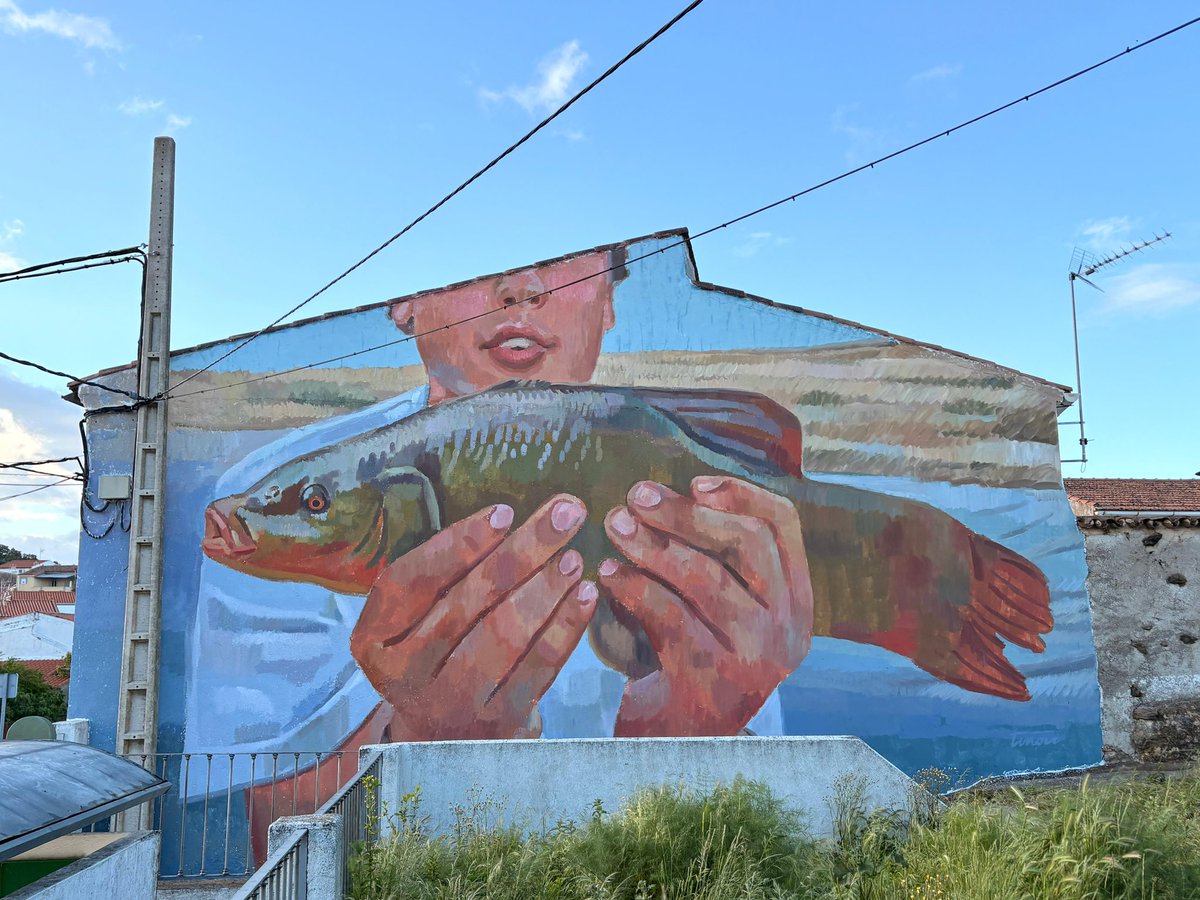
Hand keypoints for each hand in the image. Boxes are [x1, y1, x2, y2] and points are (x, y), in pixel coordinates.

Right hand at [349, 495, 597, 740]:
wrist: (446, 738)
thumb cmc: (436, 652)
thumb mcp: (418, 618)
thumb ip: (447, 575)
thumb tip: (510, 518)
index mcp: (375, 637)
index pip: (411, 581)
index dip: (458, 544)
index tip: (504, 512)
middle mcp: (406, 672)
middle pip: (466, 602)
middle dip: (522, 552)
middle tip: (564, 513)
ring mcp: (452, 702)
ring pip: (503, 635)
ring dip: (545, 589)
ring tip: (574, 554)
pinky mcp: (498, 723)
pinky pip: (538, 666)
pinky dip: (565, 626)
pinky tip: (585, 594)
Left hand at [601, 476, 812, 735]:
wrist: (674, 748)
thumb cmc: (691, 658)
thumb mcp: (723, 608)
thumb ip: (719, 557)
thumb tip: (680, 488)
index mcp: (797, 601)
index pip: (784, 525)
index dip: (740, 493)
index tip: (693, 481)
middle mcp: (787, 630)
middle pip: (747, 544)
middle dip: (686, 513)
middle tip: (634, 496)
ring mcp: (755, 660)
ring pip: (705, 578)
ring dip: (652, 545)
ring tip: (614, 526)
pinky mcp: (712, 684)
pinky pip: (668, 617)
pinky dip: (633, 588)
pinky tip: (606, 574)